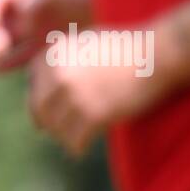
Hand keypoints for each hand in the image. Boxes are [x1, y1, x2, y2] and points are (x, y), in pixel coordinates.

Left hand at [27, 36, 164, 157]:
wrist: (157, 53)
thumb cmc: (126, 46)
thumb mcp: (85, 41)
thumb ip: (63, 57)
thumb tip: (44, 81)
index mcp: (54, 53)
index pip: (32, 83)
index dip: (40, 98)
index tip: (48, 109)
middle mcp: (57, 73)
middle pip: (38, 108)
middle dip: (46, 122)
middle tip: (55, 132)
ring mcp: (75, 95)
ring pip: (55, 129)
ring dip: (63, 137)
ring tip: (73, 140)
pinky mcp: (94, 115)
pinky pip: (74, 142)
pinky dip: (77, 148)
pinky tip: (82, 149)